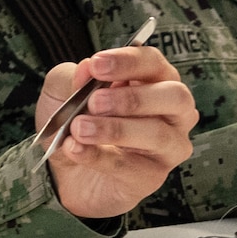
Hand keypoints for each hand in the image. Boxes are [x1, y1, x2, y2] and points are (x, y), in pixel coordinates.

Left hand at [34, 46, 196, 218]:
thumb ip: (72, 77)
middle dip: (132, 98)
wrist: (65, 172)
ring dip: (115, 129)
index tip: (97, 64)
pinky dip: (98, 155)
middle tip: (94, 102)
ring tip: (79, 128)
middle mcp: (171, 111)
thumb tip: (85, 68)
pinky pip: (131, 165)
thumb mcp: (62, 91)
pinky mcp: (152, 176)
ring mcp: (168, 146)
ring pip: (157, 134)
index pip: (153, 63)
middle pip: (174, 96)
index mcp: (152, 80)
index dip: (128, 61)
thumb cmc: (75, 122)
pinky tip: (74, 148)